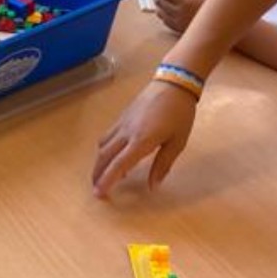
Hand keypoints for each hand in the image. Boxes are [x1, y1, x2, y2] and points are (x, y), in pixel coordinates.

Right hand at [91, 80, 198, 196]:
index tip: (99, 193)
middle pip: (104, 156)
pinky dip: (105, 149)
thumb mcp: (177, 142)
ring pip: (103, 145)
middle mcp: (127, 132)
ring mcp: (122, 123)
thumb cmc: (180, 114)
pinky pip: (108, 136)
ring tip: (101, 176)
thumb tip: (153, 186)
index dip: (108, 180)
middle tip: (96, 191)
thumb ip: (163, 164)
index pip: (119, 164)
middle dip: (98, 174)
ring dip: (99, 162)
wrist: (174, 83)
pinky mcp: (122, 117)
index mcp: (141, 140)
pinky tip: (114, 156)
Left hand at [147, 0, 211, 33]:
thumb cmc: (217, 5)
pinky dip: (162, 11)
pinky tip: (169, 6)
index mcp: (184, 1)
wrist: (225, 25)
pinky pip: (164, 20)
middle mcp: (178, 13)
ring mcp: (178, 23)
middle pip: (158, 0)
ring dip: (158, 1)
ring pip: (159, 11)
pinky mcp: (179, 30)